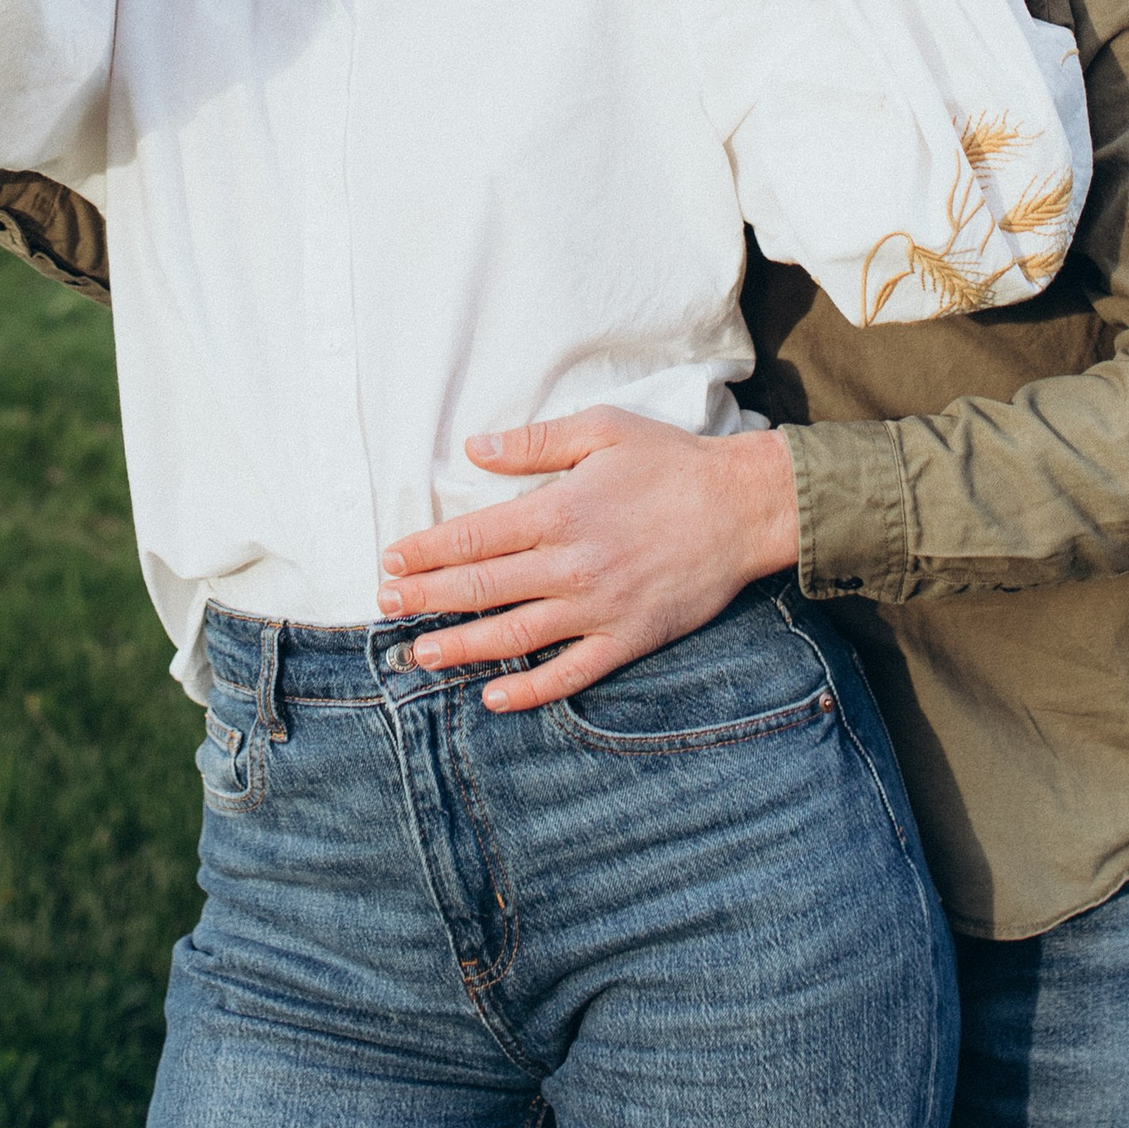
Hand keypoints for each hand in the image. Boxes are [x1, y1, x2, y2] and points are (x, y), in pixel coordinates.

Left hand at [373, 412, 801, 711]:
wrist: (742, 509)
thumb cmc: (670, 462)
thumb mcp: (600, 430)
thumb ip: (532, 444)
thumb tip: (472, 448)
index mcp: (558, 511)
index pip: (473, 539)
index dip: (425, 552)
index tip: (391, 560)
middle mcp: (570, 565)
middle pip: (481, 589)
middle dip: (426, 599)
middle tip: (386, 607)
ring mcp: (598, 608)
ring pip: (514, 635)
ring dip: (461, 647)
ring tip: (419, 654)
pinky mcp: (627, 639)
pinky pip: (570, 673)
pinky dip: (529, 690)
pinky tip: (494, 697)